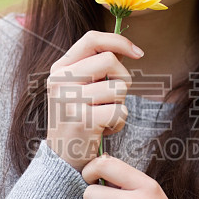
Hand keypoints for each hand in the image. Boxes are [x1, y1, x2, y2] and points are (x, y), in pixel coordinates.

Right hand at [45, 30, 143, 171]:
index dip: (119, 41)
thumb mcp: (80, 88)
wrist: (62, 158)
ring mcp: (69, 100)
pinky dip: (118, 123)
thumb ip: (97, 68)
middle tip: (112, 98)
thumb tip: (127, 49)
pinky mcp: (83, 120)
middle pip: (110, 61)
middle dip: (122, 79)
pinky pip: (119, 111)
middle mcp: (60, 80)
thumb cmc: (79, 120)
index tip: (139, 53)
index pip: (92, 39)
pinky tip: (103, 130)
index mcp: (60, 69)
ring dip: (119, 105)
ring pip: (118, 88)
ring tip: (102, 117)